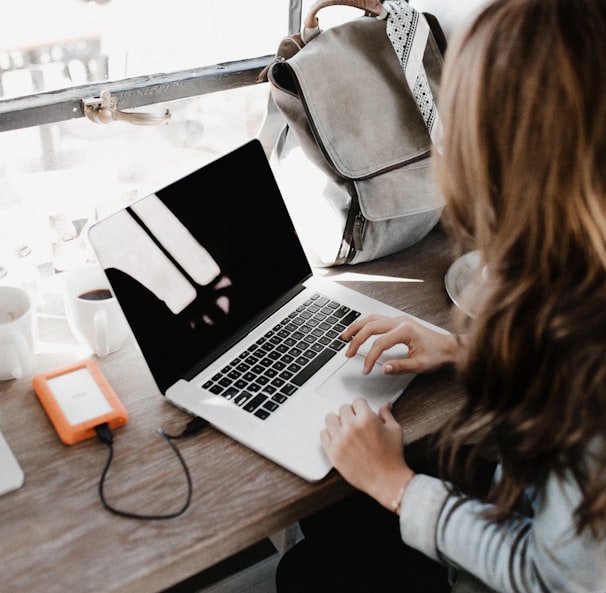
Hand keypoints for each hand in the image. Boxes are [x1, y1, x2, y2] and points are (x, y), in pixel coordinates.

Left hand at [321, 399, 413, 512]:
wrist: (386, 480)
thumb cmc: (392, 457)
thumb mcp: (394, 430)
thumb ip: (387, 415)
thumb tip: (385, 405)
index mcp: (366, 419)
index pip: (357, 401)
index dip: (362, 407)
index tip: (363, 412)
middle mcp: (351, 427)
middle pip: (343, 408)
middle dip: (351, 413)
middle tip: (356, 422)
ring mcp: (340, 440)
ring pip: (330, 418)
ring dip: (338, 421)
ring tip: (345, 429)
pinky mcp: (333, 452)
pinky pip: (323, 434)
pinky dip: (330, 434)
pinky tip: (338, 438)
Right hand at [341, 314, 461, 375]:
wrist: (449, 347)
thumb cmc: (437, 354)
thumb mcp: (420, 365)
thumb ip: (400, 367)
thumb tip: (383, 368)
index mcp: (405, 331)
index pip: (379, 343)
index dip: (370, 358)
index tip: (366, 369)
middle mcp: (400, 321)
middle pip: (370, 327)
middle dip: (356, 340)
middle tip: (348, 353)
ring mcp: (398, 319)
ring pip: (371, 319)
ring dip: (356, 327)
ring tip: (345, 336)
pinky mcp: (398, 321)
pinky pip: (377, 319)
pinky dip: (364, 324)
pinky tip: (358, 330)